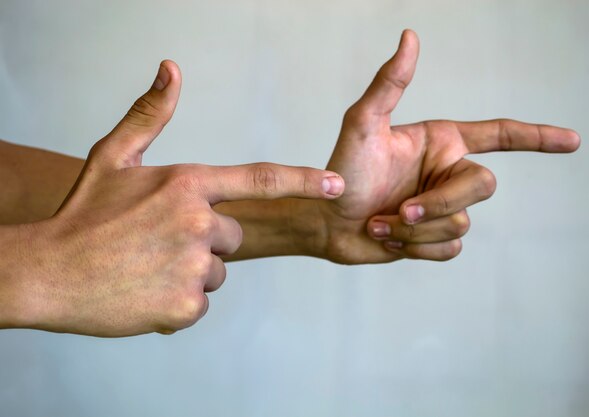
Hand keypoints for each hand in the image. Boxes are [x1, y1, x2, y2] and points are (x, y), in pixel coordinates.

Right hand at [7, 60, 343, 336]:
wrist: (48, 272)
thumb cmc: (83, 213)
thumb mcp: (112, 157)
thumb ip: (150, 114)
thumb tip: (171, 68)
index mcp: (188, 183)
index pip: (260, 179)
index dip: (303, 180)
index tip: (336, 185)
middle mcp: (198, 222)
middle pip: (231, 236)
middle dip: (204, 241)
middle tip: (156, 243)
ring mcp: (193, 266)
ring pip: (215, 271)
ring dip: (189, 272)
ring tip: (145, 266)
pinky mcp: (185, 305)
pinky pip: (199, 302)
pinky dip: (176, 302)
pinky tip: (143, 291)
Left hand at [318, 30, 579, 263]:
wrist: (327, 222)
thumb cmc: (342, 169)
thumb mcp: (362, 124)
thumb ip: (389, 84)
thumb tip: (410, 37)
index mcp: (442, 143)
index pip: (499, 135)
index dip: (537, 137)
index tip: (572, 142)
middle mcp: (448, 173)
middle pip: (482, 188)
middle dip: (439, 204)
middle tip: (400, 210)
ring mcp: (443, 208)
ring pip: (460, 224)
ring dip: (414, 229)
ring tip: (381, 222)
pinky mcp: (435, 238)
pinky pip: (448, 249)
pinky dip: (415, 248)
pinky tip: (388, 237)